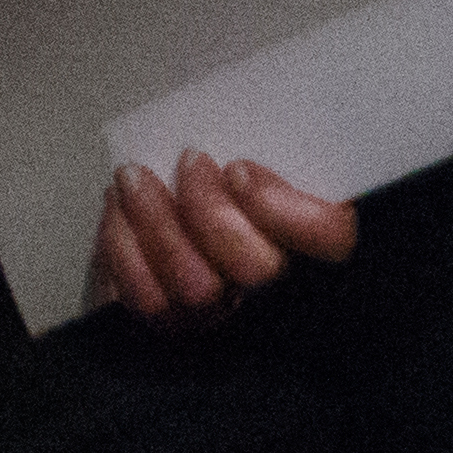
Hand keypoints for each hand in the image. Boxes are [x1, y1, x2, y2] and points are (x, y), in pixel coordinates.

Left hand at [91, 150, 357, 330]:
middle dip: (212, 211)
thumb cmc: (198, 190)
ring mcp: (217, 317)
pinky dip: (123, 244)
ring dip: (157, 220)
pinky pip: (146, 297)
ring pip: (196, 286)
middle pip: (260, 269)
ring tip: (135, 177)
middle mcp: (270, 291)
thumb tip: (242, 126)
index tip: (239, 170)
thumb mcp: (238, 157)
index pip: (334, 239)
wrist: (138, 238)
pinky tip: (118, 209)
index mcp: (305, 244)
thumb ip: (252, 154)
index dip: (297, 215)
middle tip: (190, 163)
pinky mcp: (166, 326)